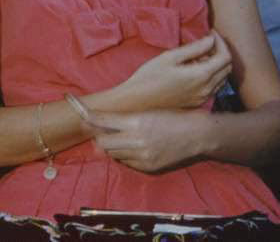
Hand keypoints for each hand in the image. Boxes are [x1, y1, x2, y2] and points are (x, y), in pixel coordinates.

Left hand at [87, 109, 208, 172]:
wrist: (197, 135)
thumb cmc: (172, 117)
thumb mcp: (147, 112)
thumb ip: (124, 119)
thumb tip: (101, 123)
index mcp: (136, 122)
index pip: (102, 121)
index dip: (88, 118)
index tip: (81, 115)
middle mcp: (137, 141)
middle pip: (103, 143)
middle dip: (98, 136)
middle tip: (99, 130)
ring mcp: (142, 157)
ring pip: (114, 154)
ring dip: (111, 147)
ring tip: (119, 138)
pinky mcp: (148, 168)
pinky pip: (127, 163)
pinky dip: (125, 156)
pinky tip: (132, 148)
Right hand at [113, 32, 231, 110]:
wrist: (138, 100)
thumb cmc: (150, 76)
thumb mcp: (170, 57)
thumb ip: (194, 48)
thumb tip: (211, 40)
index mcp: (201, 75)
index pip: (225, 57)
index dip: (221, 42)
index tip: (210, 32)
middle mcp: (207, 89)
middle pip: (227, 68)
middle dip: (221, 51)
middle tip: (207, 41)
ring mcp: (203, 98)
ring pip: (222, 78)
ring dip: (217, 64)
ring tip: (201, 54)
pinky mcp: (197, 102)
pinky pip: (214, 87)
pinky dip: (212, 75)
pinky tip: (196, 69)